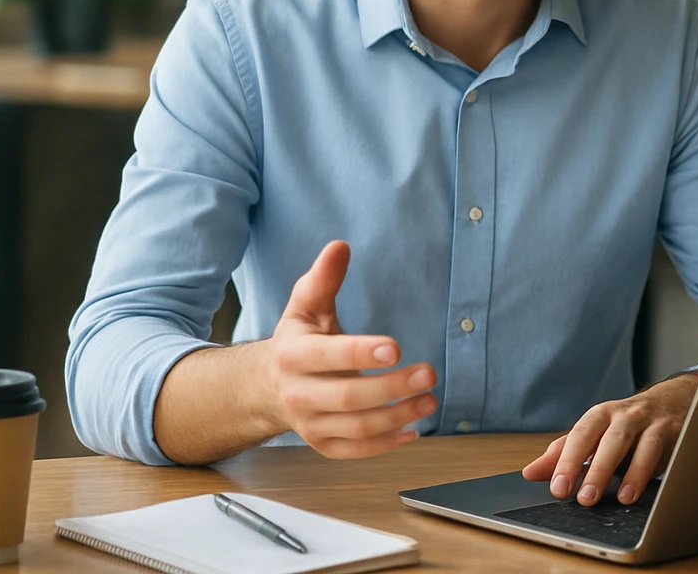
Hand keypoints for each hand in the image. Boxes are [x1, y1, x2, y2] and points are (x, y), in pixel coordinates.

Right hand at [264, 240, 437, 458]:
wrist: (267, 386)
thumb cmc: (298, 340)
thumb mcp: (305, 306)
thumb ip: (323, 278)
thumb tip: (341, 246)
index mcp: (293, 355)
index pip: (328, 356)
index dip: (361, 353)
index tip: (396, 348)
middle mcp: (298, 394)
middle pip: (348, 397)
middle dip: (392, 388)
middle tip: (429, 374)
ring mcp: (309, 424)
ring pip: (356, 428)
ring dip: (397, 416)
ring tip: (430, 400)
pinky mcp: (322, 444)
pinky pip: (355, 451)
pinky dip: (385, 445)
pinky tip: (413, 430)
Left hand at [520, 371, 697, 505]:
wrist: (674, 400)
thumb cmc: (626, 424)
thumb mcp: (594, 433)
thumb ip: (564, 453)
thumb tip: (530, 473)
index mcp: (601, 415)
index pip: (581, 436)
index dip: (568, 462)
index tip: (557, 488)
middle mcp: (627, 415)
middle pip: (612, 440)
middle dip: (598, 470)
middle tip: (585, 499)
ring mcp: (655, 424)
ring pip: (645, 446)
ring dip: (634, 474)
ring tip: (623, 498)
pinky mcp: (679, 434)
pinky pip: (672, 453)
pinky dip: (663, 471)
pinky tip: (655, 490)